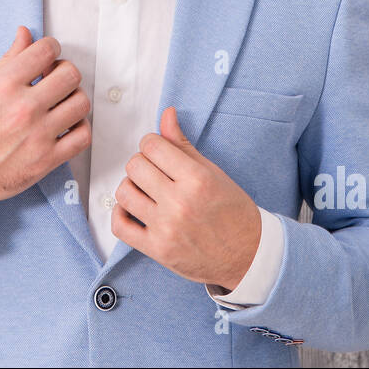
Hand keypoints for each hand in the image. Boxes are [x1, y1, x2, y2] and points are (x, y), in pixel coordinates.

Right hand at [0, 25, 90, 209]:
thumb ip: (8, 59)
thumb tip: (25, 33)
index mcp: (5, 84)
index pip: (46, 50)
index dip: (51, 48)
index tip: (48, 57)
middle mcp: (24, 107)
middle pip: (71, 74)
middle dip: (64, 72)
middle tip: (54, 80)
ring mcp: (38, 135)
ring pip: (81, 103)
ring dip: (74, 99)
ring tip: (61, 104)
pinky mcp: (46, 160)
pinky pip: (83, 136)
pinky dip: (80, 128)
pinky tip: (66, 126)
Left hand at [111, 106, 261, 289]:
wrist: (248, 255)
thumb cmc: (233, 211)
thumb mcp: (213, 172)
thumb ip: (183, 144)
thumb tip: (167, 113)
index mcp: (197, 179)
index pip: (152, 146)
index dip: (151, 144)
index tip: (158, 152)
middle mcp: (180, 203)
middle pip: (135, 166)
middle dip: (142, 164)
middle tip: (154, 172)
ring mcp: (167, 228)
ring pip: (124, 193)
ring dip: (131, 187)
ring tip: (145, 190)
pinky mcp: (158, 250)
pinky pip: (119, 226)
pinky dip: (120, 214)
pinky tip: (133, 209)